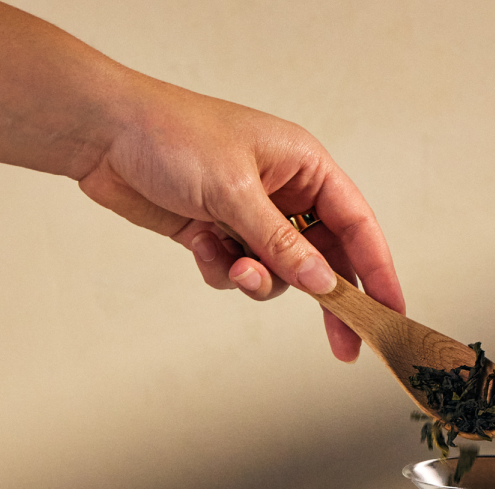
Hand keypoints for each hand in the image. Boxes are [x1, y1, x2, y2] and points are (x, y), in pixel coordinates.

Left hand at [79, 78, 404, 360]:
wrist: (103, 135)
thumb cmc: (171, 136)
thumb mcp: (236, 192)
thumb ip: (283, 245)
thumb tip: (324, 285)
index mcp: (304, 167)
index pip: (357, 226)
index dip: (378, 270)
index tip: (391, 311)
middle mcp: (285, 193)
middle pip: (325, 260)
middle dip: (328, 301)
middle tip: (345, 346)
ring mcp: (252, 217)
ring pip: (279, 274)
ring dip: (258, 281)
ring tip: (233, 265)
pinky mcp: (221, 235)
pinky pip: (239, 273)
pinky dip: (223, 270)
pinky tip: (201, 245)